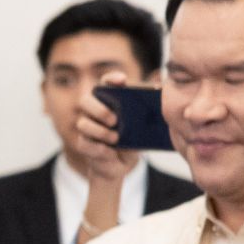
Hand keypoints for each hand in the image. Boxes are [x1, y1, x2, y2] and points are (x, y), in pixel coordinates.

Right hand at [71, 71, 144, 188]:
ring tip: (116, 139)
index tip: (122, 80)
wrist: (122, 164)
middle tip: (115, 120)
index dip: (111, 78)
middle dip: (99, 109)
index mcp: (109, 100)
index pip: (105, 83)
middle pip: (85, 101)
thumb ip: (146, 112)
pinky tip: (109, 152)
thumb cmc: (133, 140)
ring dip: (99, 131)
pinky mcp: (84, 144)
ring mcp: (87, 128)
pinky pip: (83, 144)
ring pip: (82, 124)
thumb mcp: (143, 125)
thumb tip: (161, 97)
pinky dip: (97, 148)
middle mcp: (94, 111)